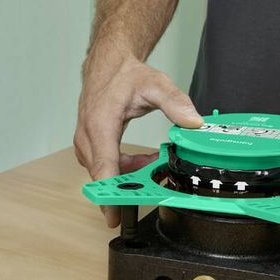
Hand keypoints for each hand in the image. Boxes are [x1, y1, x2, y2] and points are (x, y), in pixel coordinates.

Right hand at [74, 52, 202, 226]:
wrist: (108, 64)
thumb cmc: (126, 75)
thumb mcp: (156, 84)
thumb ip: (176, 103)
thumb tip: (194, 122)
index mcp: (100, 126)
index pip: (103, 168)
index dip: (108, 195)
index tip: (113, 215)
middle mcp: (88, 137)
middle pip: (105, 176)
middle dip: (130, 186)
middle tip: (156, 184)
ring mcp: (86, 143)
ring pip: (105, 173)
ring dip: (130, 176)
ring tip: (154, 165)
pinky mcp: (89, 146)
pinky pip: (104, 167)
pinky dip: (124, 169)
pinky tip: (142, 162)